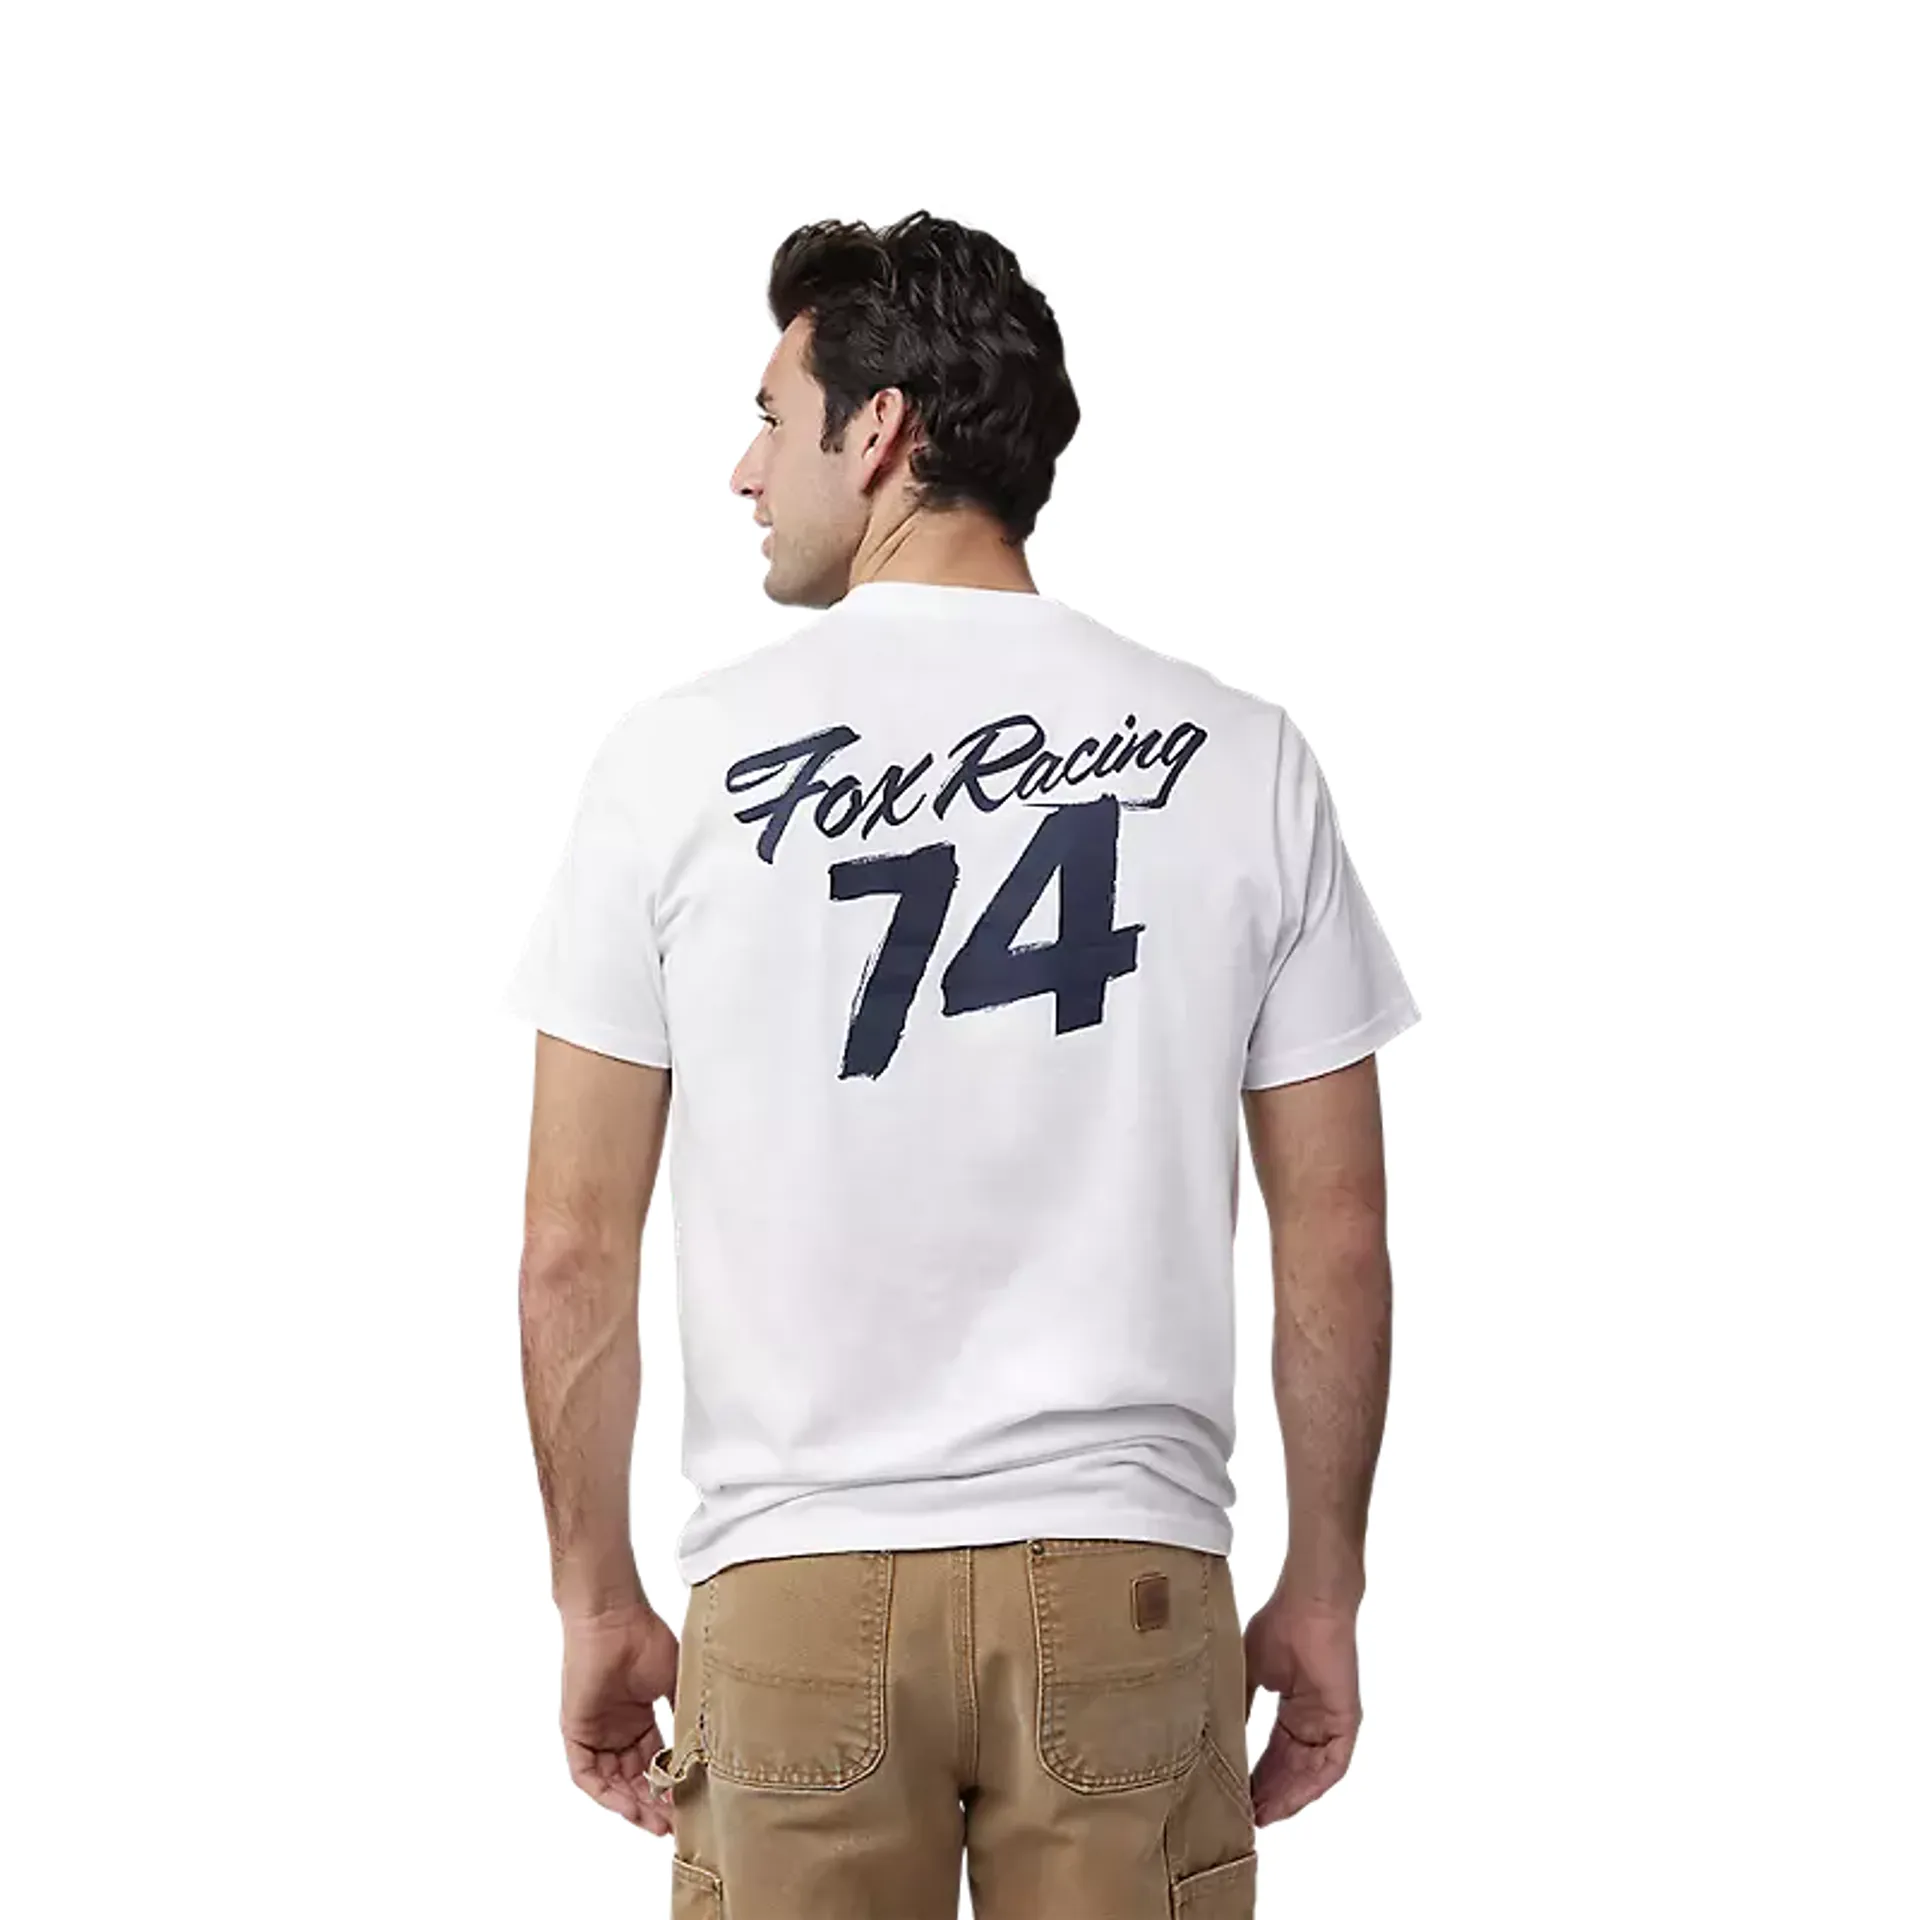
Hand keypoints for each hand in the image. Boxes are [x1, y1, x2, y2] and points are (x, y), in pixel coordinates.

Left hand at [559, 1600, 681, 1835]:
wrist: (614, 1618)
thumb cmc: (646, 1638)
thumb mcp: (676, 1682)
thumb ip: (686, 1715)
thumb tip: (707, 1748)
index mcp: (640, 1718)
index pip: (655, 1763)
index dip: (670, 1786)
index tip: (691, 1806)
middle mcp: (617, 1730)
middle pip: (634, 1779)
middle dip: (653, 1804)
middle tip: (675, 1824)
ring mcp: (596, 1732)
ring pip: (612, 1783)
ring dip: (632, 1805)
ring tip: (656, 1822)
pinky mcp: (575, 1733)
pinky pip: (586, 1775)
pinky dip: (606, 1794)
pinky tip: (628, 1806)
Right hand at [1242, 1581, 1361, 1822]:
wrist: (1309, 1604)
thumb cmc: (1280, 1625)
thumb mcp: (1249, 1670)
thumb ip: (1240, 1703)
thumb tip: (1216, 1735)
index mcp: (1294, 1708)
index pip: (1274, 1753)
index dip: (1256, 1776)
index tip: (1235, 1796)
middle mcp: (1313, 1721)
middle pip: (1290, 1769)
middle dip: (1269, 1793)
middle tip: (1245, 1815)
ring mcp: (1331, 1722)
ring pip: (1310, 1773)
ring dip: (1288, 1796)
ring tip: (1262, 1814)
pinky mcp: (1346, 1721)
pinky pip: (1332, 1765)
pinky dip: (1311, 1785)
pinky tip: (1290, 1800)